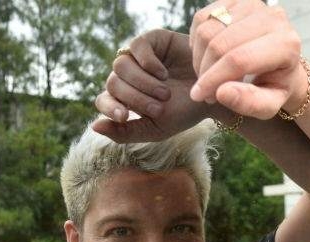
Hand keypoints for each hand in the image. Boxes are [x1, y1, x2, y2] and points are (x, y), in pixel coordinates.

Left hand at [93, 30, 214, 142]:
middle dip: (135, 98)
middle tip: (160, 107)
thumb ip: (126, 133)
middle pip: (113, 84)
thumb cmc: (186, 112)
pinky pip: (135, 47)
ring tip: (165, 92)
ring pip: (120, 66)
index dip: (110, 107)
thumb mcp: (156, 129)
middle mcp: (129, 76)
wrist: (214, 92)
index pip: (103, 100)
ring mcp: (138, 57)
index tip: (124, 115)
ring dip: (142, 83)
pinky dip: (147, 63)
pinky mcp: (151, 40)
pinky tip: (162, 73)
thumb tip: (94, 126)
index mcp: (127, 98)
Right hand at [188, 0, 308, 119]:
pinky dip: (198, 42)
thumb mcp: (268, 105)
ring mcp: (253, 5)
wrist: (280, 65)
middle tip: (205, 91)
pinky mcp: (236, 0)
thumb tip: (221, 92)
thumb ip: (248, 103)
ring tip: (209, 77)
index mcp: (286, 45)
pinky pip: (202, 18)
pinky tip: (208, 58)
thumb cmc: (274, 87)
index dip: (213, 79)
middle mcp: (271, 18)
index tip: (199, 95)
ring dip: (200, 58)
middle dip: (205, 71)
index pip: (239, 59)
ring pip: (207, 29)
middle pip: (220, 43)